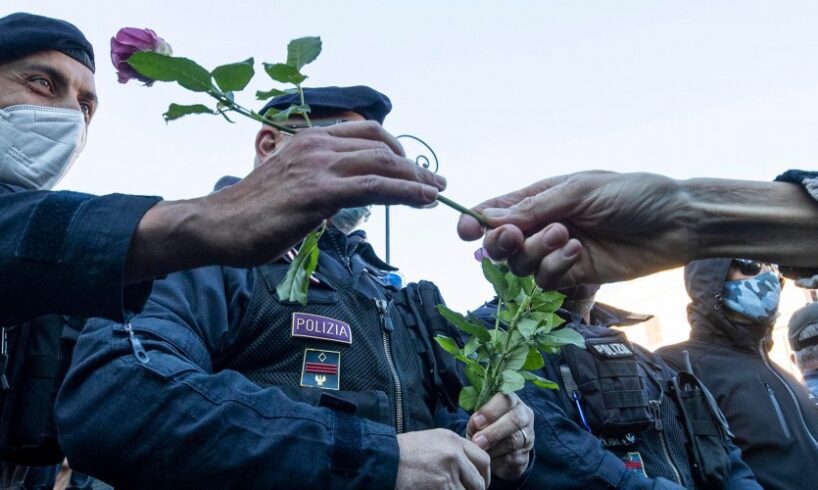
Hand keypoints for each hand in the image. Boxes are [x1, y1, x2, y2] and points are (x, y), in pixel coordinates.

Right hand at [202, 121, 445, 266]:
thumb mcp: (289, 186)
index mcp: (310, 141)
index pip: (366, 134)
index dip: (396, 150)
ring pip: (382, 164)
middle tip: (434, 183)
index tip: (414, 168)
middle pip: (381, 147)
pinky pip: (373, 188)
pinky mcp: (319, 193)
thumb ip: (318, 184)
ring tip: (437, 193)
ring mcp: (318, 167)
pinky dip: (405, 192)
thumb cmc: (248, 213)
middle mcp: (317, 146)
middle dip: (413, 166)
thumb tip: (339, 201)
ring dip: (417, 178)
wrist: (214, 225)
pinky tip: (423, 200)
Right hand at [396, 428, 489, 489]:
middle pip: (479, 482)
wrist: (382, 460)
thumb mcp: (431, 441)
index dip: (483, 476)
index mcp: (453, 440)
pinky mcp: (442, 488)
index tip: (479, 485)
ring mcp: (448, 473)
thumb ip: (454, 451)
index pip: (483, 460)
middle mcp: (454, 454)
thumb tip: (470, 469)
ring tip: (444, 489)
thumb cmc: (403, 453)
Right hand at [457, 171, 688, 288]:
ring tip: (565, 236)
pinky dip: (554, 267)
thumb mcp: (580, 191)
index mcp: (541, 198)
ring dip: (536, 252)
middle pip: (500, 244)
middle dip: (501, 243)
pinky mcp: (575, 276)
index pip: (497, 211)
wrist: (676, 223)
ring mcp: (557, 253)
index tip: (464, 231)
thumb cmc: (633, 194)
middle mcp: (543, 226)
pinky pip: (545, 280)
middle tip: (515, 237)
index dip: (475, 222)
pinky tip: (577, 252)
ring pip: (520, 266)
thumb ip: (535, 208)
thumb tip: (492, 218)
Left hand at [467, 393, 533, 480]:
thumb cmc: (485, 426)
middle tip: (477, 441)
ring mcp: (528, 437)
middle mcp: (524, 416)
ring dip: (493, 448)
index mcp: (512, 401)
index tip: (476, 422)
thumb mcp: (478, 419)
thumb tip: (476, 425)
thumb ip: (476, 420)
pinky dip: (497, 461)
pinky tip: (487, 460)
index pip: (505, 400)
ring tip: (479, 451)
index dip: (490, 411)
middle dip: (494, 432)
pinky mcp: (525, 456)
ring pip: (514, 441)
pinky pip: (512, 459)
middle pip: (514, 420)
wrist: (496, 448)